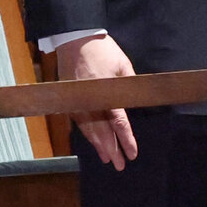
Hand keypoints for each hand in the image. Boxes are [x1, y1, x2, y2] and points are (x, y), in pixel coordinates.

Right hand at [56, 33, 138, 169]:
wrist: (75, 40)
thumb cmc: (103, 50)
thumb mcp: (123, 65)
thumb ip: (129, 87)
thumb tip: (134, 103)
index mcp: (106, 94)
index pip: (119, 123)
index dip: (126, 140)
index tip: (133, 154)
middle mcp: (91, 103)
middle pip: (103, 133)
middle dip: (112, 150)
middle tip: (121, 165)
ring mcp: (79, 104)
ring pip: (90, 131)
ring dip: (99, 146)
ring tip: (108, 159)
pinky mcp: (72, 102)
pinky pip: (81, 124)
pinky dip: (89, 136)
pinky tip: (94, 143)